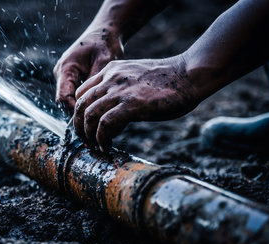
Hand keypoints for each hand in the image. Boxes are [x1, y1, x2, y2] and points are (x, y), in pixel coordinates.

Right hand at [53, 28, 123, 113]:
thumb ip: (96, 84)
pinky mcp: (71, 78)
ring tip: (96, 118)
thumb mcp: (104, 63)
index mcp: (66, 68)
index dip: (74, 111)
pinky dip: (83, 102)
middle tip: (95, 124)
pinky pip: (73, 95)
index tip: (90, 120)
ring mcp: (65, 76)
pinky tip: (96, 107)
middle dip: (78, 113)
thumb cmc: (105, 44)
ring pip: (68, 100)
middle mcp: (61, 73)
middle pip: (64, 101)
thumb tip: (95, 106)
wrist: (105, 32)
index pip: (63, 98)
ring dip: (81, 108)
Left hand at [73, 56, 198, 151]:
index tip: (86, 126)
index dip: (79, 112)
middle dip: (79, 126)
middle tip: (85, 141)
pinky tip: (107, 147)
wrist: (189, 74)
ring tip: (95, 147)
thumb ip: (120, 88)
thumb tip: (115, 111)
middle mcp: (111, 78)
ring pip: (89, 115)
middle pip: (80, 105)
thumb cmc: (168, 80)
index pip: (82, 92)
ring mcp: (120, 91)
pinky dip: (102, 139)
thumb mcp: (136, 76)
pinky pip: (105, 124)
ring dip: (88, 135)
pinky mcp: (132, 104)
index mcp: (111, 71)